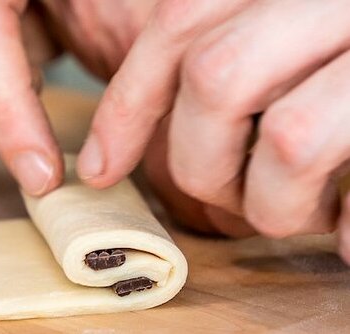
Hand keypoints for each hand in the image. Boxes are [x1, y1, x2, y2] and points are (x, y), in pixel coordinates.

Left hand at [75, 0, 349, 262]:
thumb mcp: (302, 43)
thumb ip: (244, 65)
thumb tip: (135, 142)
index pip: (181, 20)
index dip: (128, 102)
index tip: (98, 168)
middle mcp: (332, 2)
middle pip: (216, 79)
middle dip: (201, 163)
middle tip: (232, 202)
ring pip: (290, 136)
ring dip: (277, 204)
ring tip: (309, 216)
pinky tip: (348, 238)